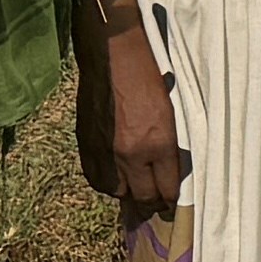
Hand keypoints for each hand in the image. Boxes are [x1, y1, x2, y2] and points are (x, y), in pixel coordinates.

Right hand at [77, 5, 187, 217]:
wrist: (113, 57)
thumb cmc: (149, 78)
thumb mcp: (172, 113)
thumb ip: (168, 146)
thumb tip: (166, 171)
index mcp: (159, 143)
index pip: (168, 187)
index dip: (172, 199)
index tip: (173, 203)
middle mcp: (131, 154)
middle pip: (143, 196)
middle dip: (152, 204)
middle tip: (157, 204)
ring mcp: (106, 152)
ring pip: (117, 192)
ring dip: (128, 194)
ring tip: (136, 190)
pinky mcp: (87, 145)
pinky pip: (96, 179)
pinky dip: (107, 183)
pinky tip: (114, 179)